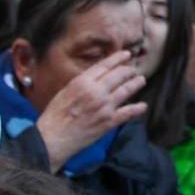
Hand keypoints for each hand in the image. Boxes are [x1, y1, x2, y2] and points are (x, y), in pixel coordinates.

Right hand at [32, 52, 147, 170]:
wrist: (52, 139)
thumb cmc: (54, 117)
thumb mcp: (64, 92)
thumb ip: (81, 84)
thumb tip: (95, 79)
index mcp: (82, 82)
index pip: (105, 65)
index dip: (118, 58)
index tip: (127, 55)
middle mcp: (96, 92)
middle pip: (120, 75)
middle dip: (129, 70)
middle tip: (133, 70)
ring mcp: (104, 106)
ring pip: (127, 90)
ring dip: (136, 83)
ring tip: (140, 81)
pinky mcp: (108, 122)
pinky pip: (128, 112)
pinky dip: (138, 108)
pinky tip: (143, 106)